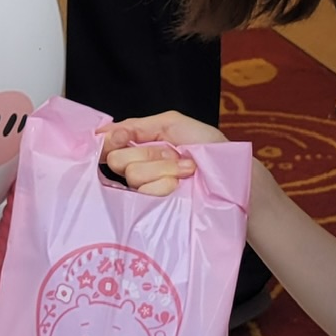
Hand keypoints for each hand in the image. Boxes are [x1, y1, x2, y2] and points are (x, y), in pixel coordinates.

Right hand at [97, 111, 225, 197]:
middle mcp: (139, 170)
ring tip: (185, 169)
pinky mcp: (154, 211)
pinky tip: (180, 185)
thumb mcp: (172, 124)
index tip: (123, 137)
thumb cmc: (211, 149)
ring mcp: (146, 193)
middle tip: (173, 153)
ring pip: (132, 175)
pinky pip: (144, 192)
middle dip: (148, 153)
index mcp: (141, 149)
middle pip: (118, 160)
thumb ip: (137, 125)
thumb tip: (103, 131)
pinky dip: (164, 184)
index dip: (111, 141)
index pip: (109, 146)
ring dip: (162, 168)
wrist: (232, 175)